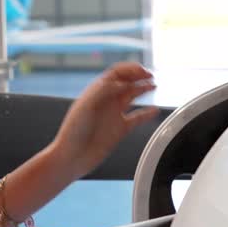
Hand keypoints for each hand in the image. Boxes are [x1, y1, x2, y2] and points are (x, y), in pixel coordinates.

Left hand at [50, 62, 158, 178]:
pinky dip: (147, 113)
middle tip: (150, 75)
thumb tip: (122, 82)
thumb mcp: (86, 106)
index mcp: (96, 92)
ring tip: (154, 84)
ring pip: (132, 97)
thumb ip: (104, 91)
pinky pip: (137, 118)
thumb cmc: (73, 132)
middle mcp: (106, 101)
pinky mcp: (120, 129)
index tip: (141, 70)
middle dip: (138, 76)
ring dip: (143, 89)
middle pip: (125, 82)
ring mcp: (113, 114)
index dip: (129, 69)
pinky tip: (154, 110)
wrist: (73, 157)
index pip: (115, 74)